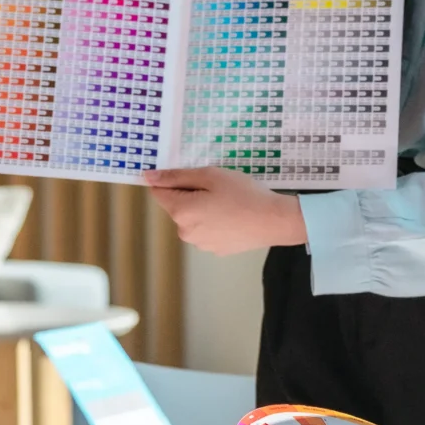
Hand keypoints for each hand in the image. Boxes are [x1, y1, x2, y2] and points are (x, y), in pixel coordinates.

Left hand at [141, 167, 306, 253]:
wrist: (275, 221)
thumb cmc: (244, 194)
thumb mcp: (211, 176)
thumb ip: (177, 176)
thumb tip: (149, 177)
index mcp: (181, 211)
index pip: (159, 193)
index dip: (170, 180)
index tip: (189, 174)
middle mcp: (185, 232)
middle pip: (177, 207)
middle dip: (190, 195)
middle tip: (217, 187)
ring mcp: (201, 244)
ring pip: (193, 220)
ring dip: (202, 210)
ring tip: (229, 203)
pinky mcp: (216, 250)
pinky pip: (207, 231)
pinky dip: (215, 222)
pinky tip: (234, 217)